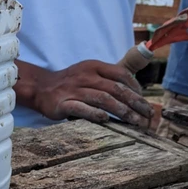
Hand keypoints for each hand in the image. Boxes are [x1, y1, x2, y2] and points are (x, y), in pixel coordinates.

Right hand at [29, 59, 153, 126]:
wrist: (40, 88)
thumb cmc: (70, 84)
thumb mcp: (88, 73)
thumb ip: (108, 78)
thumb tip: (133, 91)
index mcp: (94, 66)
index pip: (121, 74)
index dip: (136, 88)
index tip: (143, 101)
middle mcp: (85, 76)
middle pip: (116, 89)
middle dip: (135, 102)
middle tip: (147, 114)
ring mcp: (74, 90)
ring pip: (103, 99)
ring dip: (122, 111)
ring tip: (135, 121)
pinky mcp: (64, 103)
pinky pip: (82, 109)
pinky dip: (95, 114)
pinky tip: (106, 120)